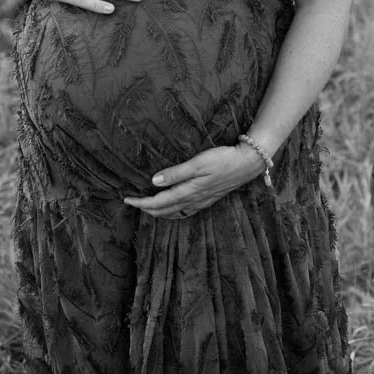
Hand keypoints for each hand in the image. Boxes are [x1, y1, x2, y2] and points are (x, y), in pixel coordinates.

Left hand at [122, 145, 266, 218]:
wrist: (247, 163)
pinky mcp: (208, 199)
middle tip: (132, 203)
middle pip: (164, 211)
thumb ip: (176, 173)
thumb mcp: (198, 163)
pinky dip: (173, 212)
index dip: (140, 203)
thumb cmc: (222, 159)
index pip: (158, 203)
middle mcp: (193, 201)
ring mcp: (201, 202)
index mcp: (188, 192)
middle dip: (146, 209)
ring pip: (174, 213)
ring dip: (159, 212)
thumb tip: (154, 182)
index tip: (126, 199)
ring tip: (147, 207)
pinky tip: (173, 208)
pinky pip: (185, 212)